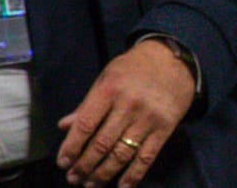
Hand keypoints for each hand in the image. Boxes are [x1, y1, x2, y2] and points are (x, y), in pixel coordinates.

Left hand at [56, 38, 196, 186]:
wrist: (173, 60)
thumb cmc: (134, 68)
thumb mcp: (107, 77)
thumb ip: (87, 104)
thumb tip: (64, 126)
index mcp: (110, 90)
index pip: (86, 124)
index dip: (72, 147)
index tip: (63, 162)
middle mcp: (129, 105)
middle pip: (102, 144)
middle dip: (84, 165)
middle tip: (73, 178)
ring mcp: (148, 118)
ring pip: (122, 154)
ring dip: (103, 174)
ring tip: (90, 185)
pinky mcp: (165, 128)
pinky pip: (147, 157)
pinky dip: (133, 175)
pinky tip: (121, 186)